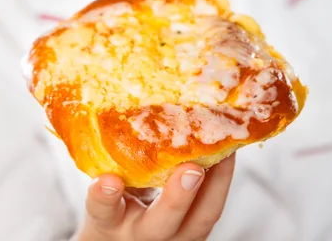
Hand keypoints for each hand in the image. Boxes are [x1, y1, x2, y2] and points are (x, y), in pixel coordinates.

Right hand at [77, 155, 234, 240]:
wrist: (125, 234)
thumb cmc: (115, 198)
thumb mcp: (106, 180)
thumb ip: (111, 157)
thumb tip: (115, 104)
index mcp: (110, 220)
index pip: (103, 211)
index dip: (104, 196)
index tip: (108, 179)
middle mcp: (141, 233)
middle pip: (159, 226)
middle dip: (177, 199)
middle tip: (191, 169)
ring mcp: (174, 236)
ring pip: (198, 219)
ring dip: (214, 184)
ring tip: (223, 149)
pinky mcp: (197, 229)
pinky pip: (213, 206)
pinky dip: (223, 175)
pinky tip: (229, 148)